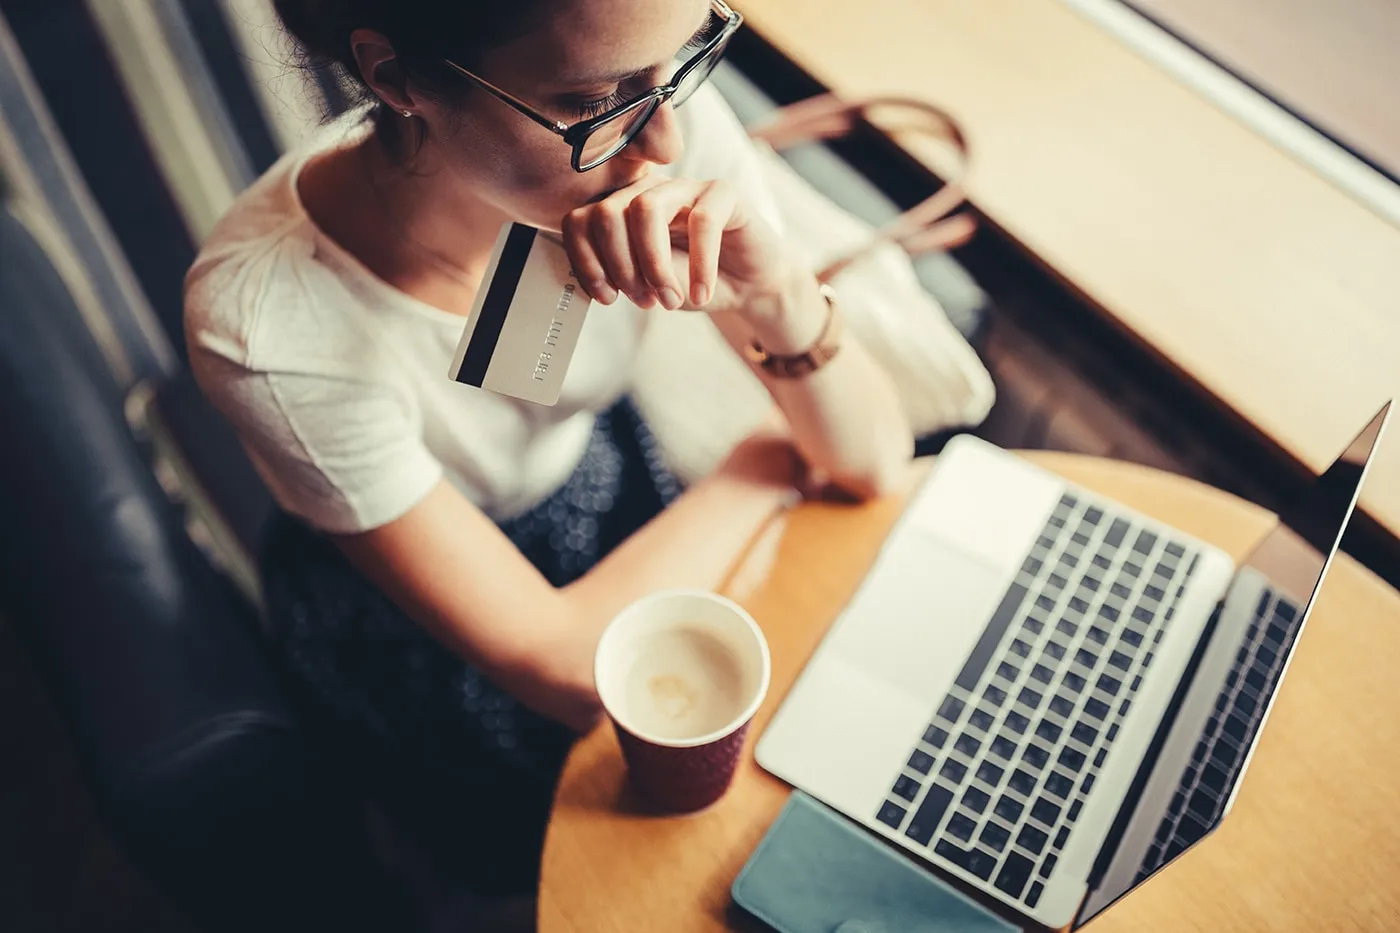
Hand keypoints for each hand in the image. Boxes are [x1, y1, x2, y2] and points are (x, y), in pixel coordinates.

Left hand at [560, 175, 796, 315]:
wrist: (749, 286)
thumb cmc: (695, 282)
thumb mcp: (651, 286)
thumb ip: (624, 274)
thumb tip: (599, 278)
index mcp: (621, 211)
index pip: (580, 220)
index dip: (586, 261)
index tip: (606, 297)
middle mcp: (648, 192)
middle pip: (607, 213)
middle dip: (621, 266)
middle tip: (644, 301)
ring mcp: (684, 187)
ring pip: (646, 208)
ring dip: (654, 264)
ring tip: (671, 299)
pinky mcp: (723, 192)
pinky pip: (701, 221)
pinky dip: (700, 265)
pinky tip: (702, 293)